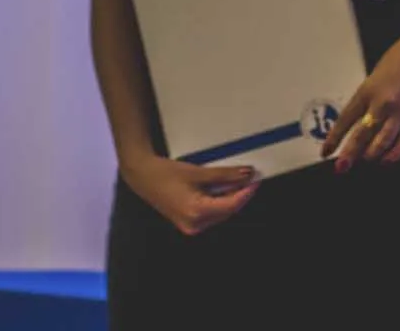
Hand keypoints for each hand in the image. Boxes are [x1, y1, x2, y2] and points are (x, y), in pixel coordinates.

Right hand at [120, 153, 259, 235]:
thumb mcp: (198, 172)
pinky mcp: (189, 223)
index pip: (231, 205)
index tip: (256, 180)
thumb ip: (224, 175)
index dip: (246, 192)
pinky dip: (218, 202)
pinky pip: (211, 214)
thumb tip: (246, 174)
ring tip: (236, 181)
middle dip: (239, 195)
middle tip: (249, 178)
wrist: (143, 177)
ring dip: (229, 198)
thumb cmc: (165, 174)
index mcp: (196, 212)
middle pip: (227, 210)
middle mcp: (194, 224)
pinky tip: (222, 189)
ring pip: (220, 213)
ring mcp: (191, 226)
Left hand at [319, 19, 399, 171]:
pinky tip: (388, 159)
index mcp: (368, 90)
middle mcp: (383, 103)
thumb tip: (361, 121)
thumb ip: (368, 98)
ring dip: (372, 155)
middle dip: (349, 154)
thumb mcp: (375, 75)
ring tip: (366, 161)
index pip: (346, 120)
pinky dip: (395, 153)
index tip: (326, 151)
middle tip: (341, 167)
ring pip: (383, 142)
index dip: (334, 138)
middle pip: (362, 135)